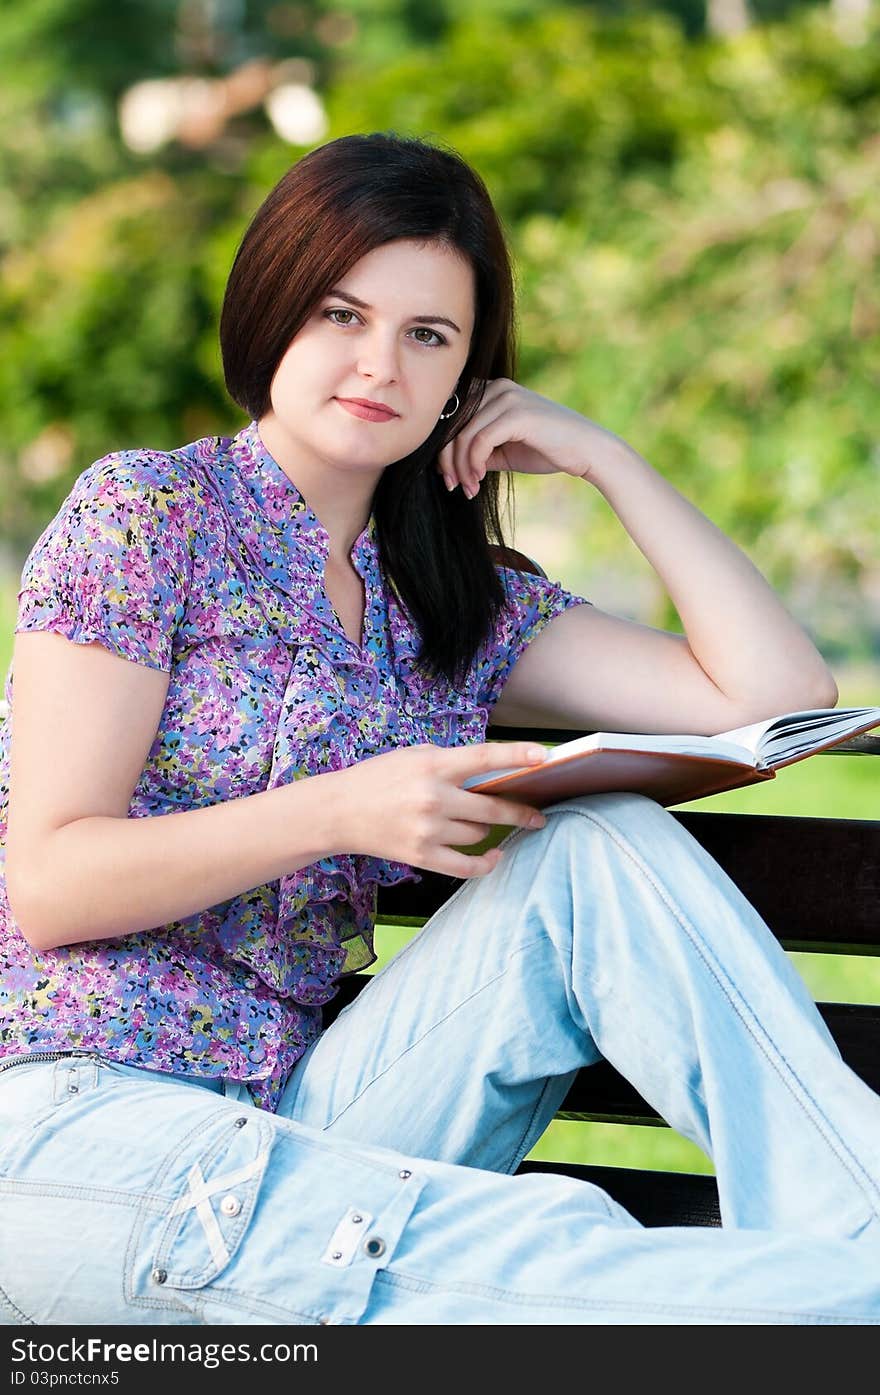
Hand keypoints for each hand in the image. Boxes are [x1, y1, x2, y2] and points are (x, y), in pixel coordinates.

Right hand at [329, 741, 548, 878]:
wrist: (338, 812)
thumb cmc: (378, 778)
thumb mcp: (414, 756)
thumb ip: (451, 762)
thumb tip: (493, 773)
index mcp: (433, 765)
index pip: (484, 758)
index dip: (517, 756)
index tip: (544, 757)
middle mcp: (433, 797)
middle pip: (491, 807)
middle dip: (520, 811)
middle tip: (537, 815)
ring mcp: (428, 830)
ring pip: (479, 834)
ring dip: (487, 830)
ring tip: (483, 825)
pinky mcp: (421, 856)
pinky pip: (466, 866)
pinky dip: (485, 863)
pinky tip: (494, 856)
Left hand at [438, 378, 627, 497]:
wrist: (587, 451)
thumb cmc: (548, 450)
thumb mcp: (504, 450)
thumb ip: (478, 450)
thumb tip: (445, 464)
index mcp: (493, 390)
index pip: (452, 415)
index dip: (443, 446)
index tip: (447, 476)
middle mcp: (497, 387)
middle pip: (453, 423)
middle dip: (447, 460)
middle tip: (453, 486)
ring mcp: (507, 397)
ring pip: (464, 434)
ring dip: (461, 467)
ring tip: (468, 488)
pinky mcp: (516, 414)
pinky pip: (480, 440)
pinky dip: (474, 463)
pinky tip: (479, 479)